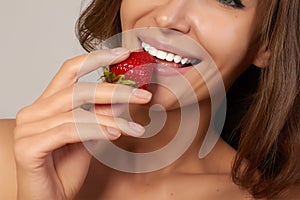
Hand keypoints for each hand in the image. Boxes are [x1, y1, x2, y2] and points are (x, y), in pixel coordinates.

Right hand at [14, 48, 151, 199]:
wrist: (48, 199)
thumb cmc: (65, 169)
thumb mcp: (89, 137)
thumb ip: (101, 116)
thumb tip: (124, 97)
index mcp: (47, 104)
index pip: (70, 70)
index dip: (96, 58)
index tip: (123, 53)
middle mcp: (34, 111)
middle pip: (78, 89)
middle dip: (114, 90)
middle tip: (143, 96)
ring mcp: (28, 128)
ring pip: (77, 110)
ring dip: (112, 117)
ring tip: (136, 127)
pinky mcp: (28, 146)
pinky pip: (69, 130)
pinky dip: (95, 130)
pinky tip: (115, 134)